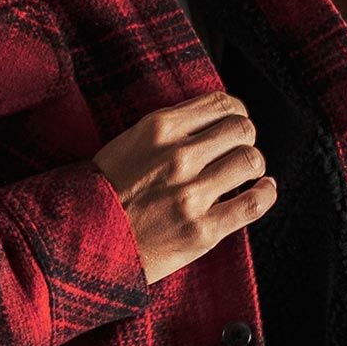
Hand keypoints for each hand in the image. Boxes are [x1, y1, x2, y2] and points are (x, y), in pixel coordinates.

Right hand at [92, 90, 277, 285]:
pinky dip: (266, 194)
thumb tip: (212, 123)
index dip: (236, 111)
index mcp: (157, 129)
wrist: (80, 242)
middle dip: (246, 138)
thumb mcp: (127, 145)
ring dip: (254, 166)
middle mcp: (177, 157)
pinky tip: (264, 190)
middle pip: (242, 129)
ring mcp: (191, 194)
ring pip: (251, 161)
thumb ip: (167, 132)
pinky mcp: (201, 230)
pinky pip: (253, 203)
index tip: (235, 123)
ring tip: (247, 174)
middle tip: (239, 151)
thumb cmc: (102, 195)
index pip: (220, 103)